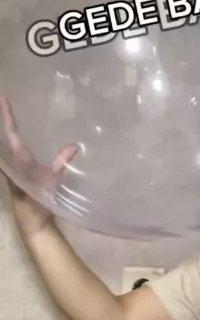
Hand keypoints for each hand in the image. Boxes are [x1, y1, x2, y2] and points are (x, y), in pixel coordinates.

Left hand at [0, 95, 77, 236]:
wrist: (32, 221)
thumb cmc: (41, 202)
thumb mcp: (53, 182)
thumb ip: (61, 164)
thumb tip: (73, 146)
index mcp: (20, 160)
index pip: (12, 134)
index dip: (7, 117)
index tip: (3, 98)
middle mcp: (13, 160)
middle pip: (6, 134)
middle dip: (4, 116)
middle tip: (2, 98)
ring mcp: (13, 164)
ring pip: (8, 141)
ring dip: (8, 126)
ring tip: (6, 109)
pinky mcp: (17, 169)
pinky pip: (13, 147)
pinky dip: (13, 136)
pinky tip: (17, 131)